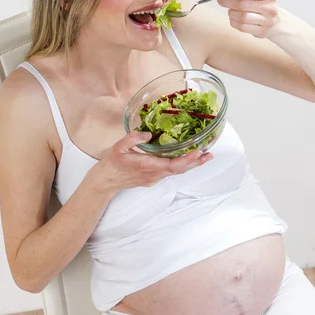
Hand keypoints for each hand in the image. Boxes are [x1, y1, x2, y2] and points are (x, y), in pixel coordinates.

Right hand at [90, 130, 212, 195]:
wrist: (105, 181)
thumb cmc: (111, 164)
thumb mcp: (118, 147)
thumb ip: (132, 138)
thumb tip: (147, 132)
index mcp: (146, 166)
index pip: (171, 165)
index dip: (186, 160)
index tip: (197, 152)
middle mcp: (153, 174)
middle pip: (179, 170)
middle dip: (195, 162)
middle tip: (209, 154)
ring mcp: (154, 178)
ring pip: (176, 172)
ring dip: (191, 164)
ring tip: (204, 155)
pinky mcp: (153, 178)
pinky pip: (171, 172)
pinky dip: (182, 165)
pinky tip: (188, 158)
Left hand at [217, 0, 279, 37]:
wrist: (274, 23)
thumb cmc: (261, 4)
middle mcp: (270, 7)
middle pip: (242, 4)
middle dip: (228, 1)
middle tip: (220, 0)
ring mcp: (267, 21)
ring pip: (242, 17)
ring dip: (231, 12)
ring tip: (230, 10)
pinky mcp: (261, 31)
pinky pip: (242, 27)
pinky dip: (233, 22)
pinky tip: (233, 18)